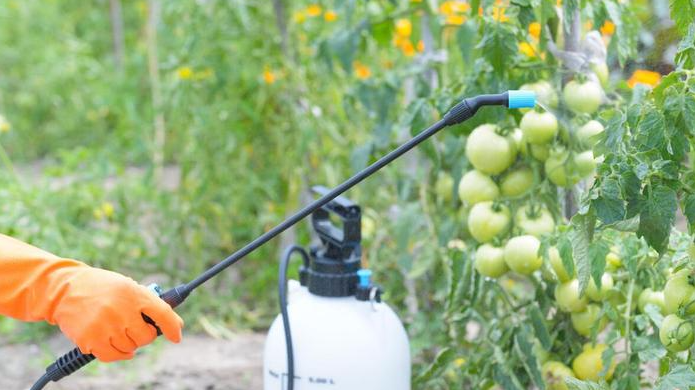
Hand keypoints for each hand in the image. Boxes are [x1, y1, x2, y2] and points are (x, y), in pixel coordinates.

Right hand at [51, 267, 183, 361]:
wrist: (65, 289)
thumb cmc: (103, 288)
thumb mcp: (128, 286)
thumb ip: (149, 303)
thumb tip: (175, 323)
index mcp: (134, 293)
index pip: (163, 313)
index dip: (172, 327)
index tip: (176, 336)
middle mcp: (121, 310)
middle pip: (146, 337)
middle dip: (144, 335)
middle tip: (134, 327)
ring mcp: (105, 326)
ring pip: (130, 348)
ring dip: (127, 343)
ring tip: (117, 328)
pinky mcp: (90, 339)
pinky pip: (112, 356)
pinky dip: (116, 353)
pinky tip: (113, 343)